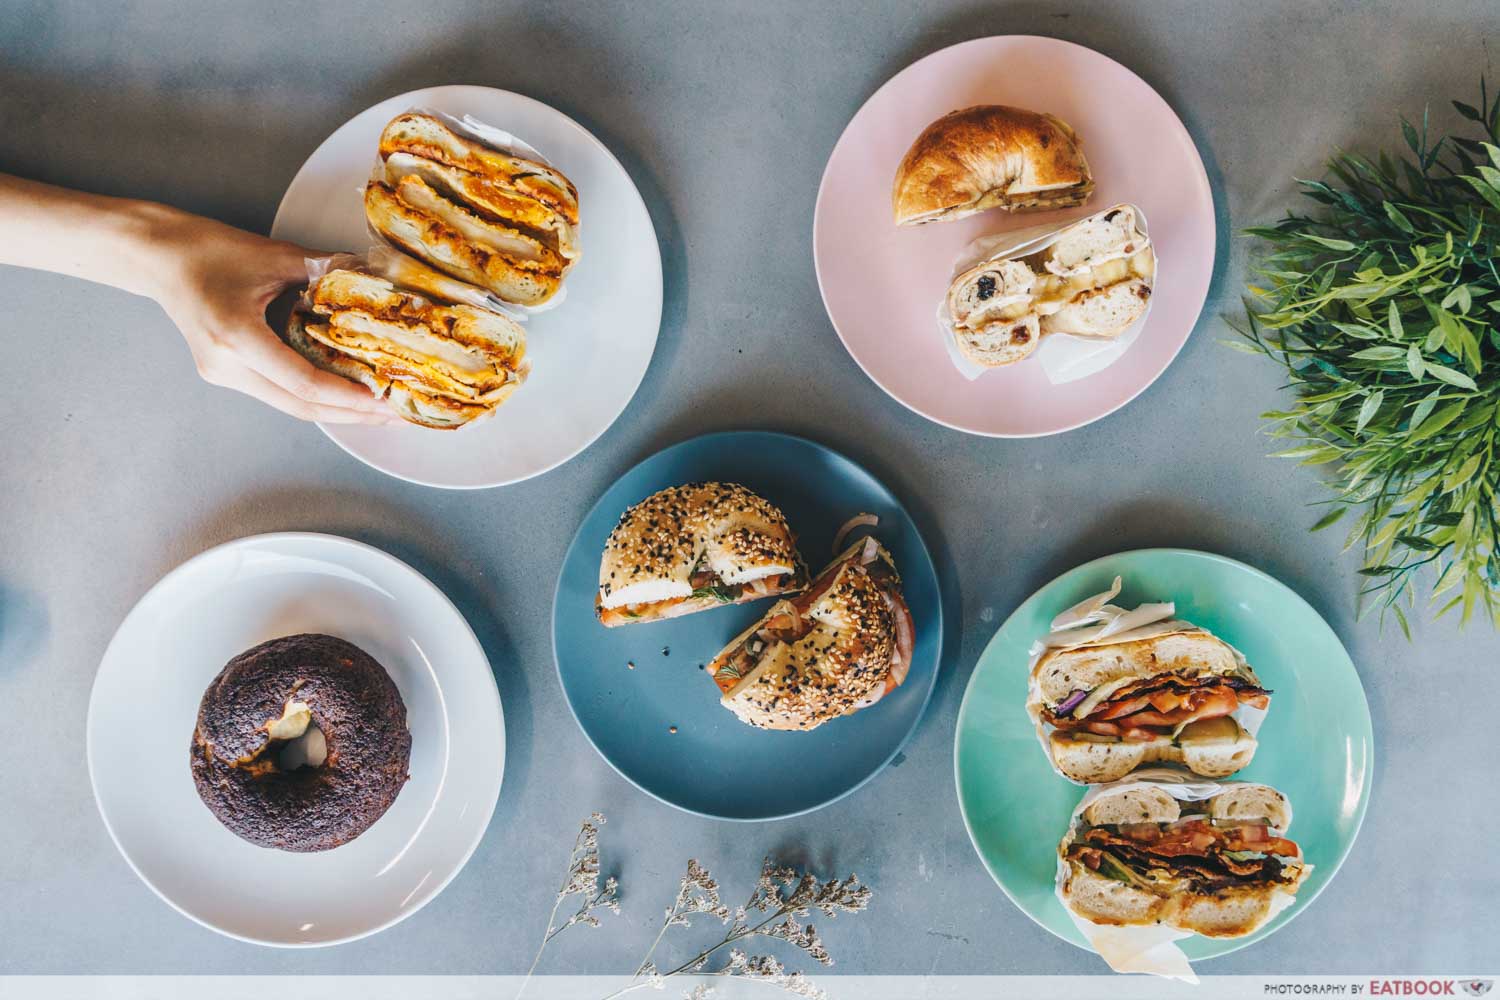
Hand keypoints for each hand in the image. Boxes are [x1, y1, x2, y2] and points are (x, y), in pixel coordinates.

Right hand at [144, 210, 395, 423]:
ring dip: (336, 410)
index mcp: (237, 338)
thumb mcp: (276, 256)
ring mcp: (223, 375)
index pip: (304, 383)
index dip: (349, 398)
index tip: (386, 400)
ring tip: (378, 409)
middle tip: (395, 415)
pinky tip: (344, 392)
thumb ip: (328, 272)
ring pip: (290, 406)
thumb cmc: (207, 249)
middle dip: (352, 416)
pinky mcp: (225, 374)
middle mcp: (227, 367)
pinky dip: (314, 395)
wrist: (156, 256)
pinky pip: (278, 393)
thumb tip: (377, 280)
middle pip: (301, 407)